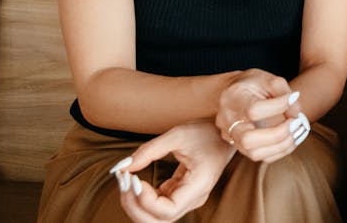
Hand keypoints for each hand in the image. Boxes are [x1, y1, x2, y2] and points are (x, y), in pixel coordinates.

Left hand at [110, 121, 233, 222]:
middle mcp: (194, 198)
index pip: (168, 211)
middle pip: (159, 221)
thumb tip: (123, 166)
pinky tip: (133, 181)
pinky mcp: (179, 194)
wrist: (223, 133)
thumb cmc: (206, 132)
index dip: (147, 201)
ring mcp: (187, 199)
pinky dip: (141, 198)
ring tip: (125, 182)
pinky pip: (156, 206)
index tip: (134, 180)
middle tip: (124, 182)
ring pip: (155, 218)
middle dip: (135, 207)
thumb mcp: (178, 135)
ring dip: (136, 205)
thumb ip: (149, 150)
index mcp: (199, 186)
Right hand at [216, 69, 310, 162]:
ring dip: (283, 145)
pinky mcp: (241, 147)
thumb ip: (283, 91)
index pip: (254, 110)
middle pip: (248, 140)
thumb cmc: (252, 84)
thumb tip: (296, 112)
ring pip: (255, 154)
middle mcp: (228, 122)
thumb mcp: (267, 78)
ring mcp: (232, 137)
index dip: (278, 106)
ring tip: (297, 129)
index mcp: (233, 100)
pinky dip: (282, 150)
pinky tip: (292, 137)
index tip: (293, 98)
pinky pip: (262, 157)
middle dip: (278, 134)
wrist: (235, 93)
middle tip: (296, 121)